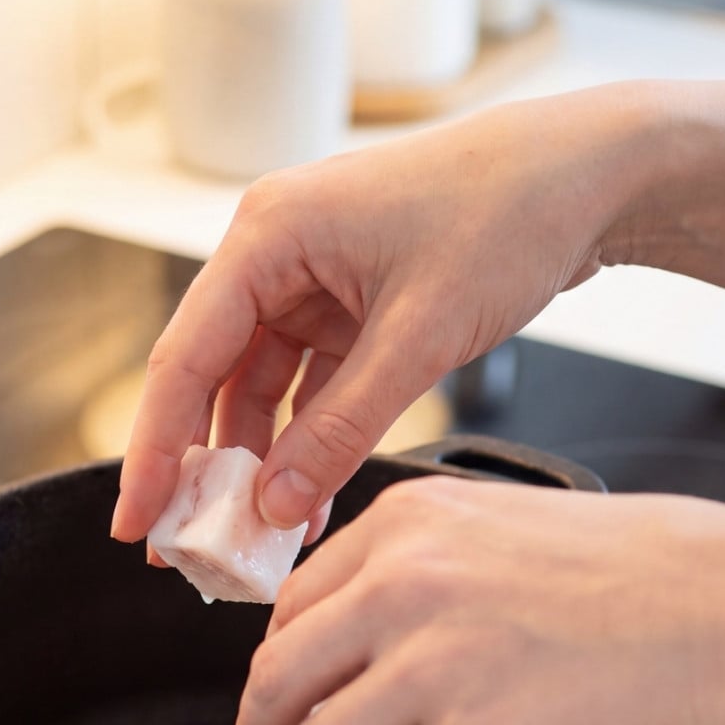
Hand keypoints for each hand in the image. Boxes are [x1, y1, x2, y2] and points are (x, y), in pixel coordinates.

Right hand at [112, 84, 658, 542]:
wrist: (588, 175)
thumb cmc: (507, 214)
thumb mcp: (418, 336)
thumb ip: (341, 428)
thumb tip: (277, 506)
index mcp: (267, 234)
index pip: (183, 360)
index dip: (154, 452)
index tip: (137, 524)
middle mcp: (275, 253)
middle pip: (211, 380)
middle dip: (203, 469)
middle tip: (189, 548)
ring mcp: (313, 280)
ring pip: (260, 392)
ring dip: (261, 465)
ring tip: (256, 541)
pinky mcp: (351, 304)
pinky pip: (310, 389)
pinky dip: (309, 443)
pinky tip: (309, 502)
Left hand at [229, 478, 724, 724]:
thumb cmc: (640, 574)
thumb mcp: (504, 527)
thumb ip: (421, 567)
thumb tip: (360, 639)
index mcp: (405, 526)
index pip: (292, 606)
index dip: (267, 669)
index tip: (266, 703)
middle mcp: (402, 586)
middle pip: (280, 678)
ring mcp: (433, 667)